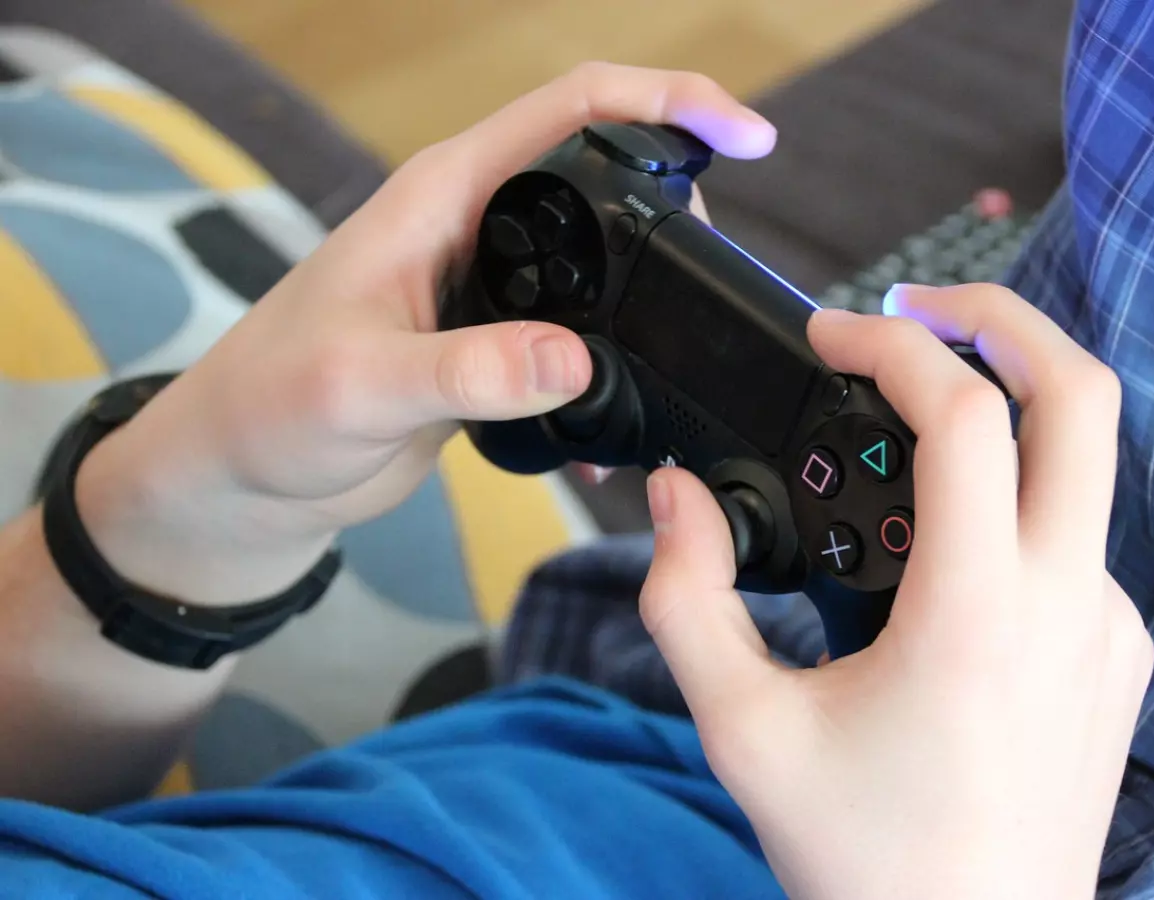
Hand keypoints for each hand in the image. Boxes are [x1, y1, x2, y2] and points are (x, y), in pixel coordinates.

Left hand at [75, 63, 775, 604]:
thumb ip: (468, 371)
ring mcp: (487, 287)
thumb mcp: (364, 386)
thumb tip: (575, 361)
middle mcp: (473, 226)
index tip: (744, 136)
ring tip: (687, 337)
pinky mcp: (492, 344)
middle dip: (676, 200)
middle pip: (603, 174)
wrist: (247, 473)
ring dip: (649, 291)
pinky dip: (614, 366)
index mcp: (443, 195)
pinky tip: (621, 420)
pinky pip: (577, 334)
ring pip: (598, 261)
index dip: (668, 104)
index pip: (573, 111)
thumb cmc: (271, 408)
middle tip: (714, 266)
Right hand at [639, 284, 1153, 899]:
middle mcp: (1064, 604)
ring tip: (909, 420)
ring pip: (1085, 463)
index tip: (829, 338)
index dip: (892, 345)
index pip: (966, 416)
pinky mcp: (1113, 653)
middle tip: (917, 305)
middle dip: (1002, 318)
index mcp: (975, 614)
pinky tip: (937, 539)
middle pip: (1081, 396)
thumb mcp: (742, 727)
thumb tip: (675, 496)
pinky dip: (1011, 495)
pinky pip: (1072, 534)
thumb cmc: (864, 855)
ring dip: (1005, 408)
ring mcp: (1103, 627)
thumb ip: (688, 598)